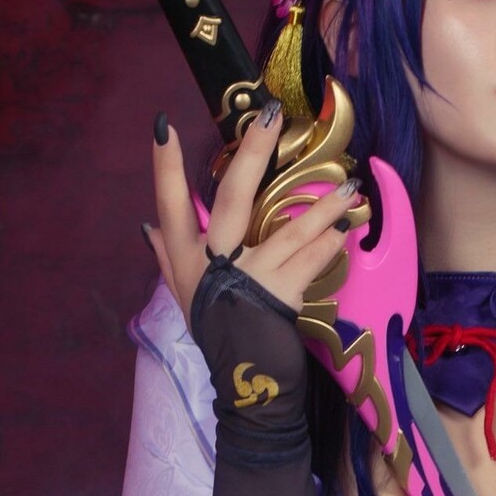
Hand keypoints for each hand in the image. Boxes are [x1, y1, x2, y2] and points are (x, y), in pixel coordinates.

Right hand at [145, 104, 357, 324]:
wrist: (245, 380)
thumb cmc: (216, 333)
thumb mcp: (185, 295)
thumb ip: (167, 258)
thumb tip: (146, 228)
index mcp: (188, 259)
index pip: (170, 205)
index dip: (165, 168)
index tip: (163, 126)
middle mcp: (215, 263)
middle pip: (232, 199)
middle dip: (252, 154)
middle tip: (271, 115)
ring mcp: (250, 277)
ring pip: (289, 229)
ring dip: (323, 207)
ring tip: (349, 185)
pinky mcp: (281, 294)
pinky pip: (311, 260)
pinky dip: (329, 245)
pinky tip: (346, 230)